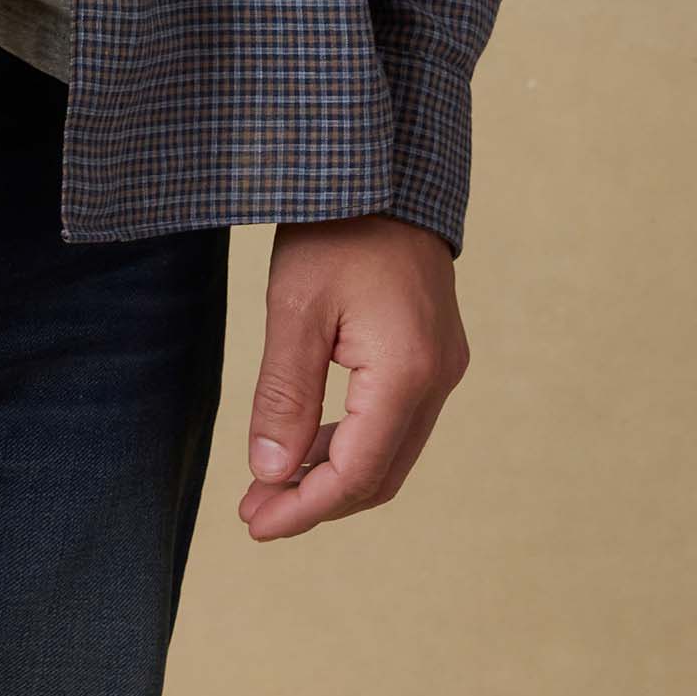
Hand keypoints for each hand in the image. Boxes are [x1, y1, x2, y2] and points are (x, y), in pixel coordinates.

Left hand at [236, 213, 470, 541]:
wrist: (384, 170)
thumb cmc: (336, 227)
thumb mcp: (295, 306)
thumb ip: (285, 395)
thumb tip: (270, 474)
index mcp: (407, 371)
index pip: (357, 472)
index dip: (305, 508)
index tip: (254, 525)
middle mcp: (438, 378)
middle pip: (379, 474)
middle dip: (316, 501)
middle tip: (254, 514)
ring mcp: (442, 367)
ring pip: (389, 452)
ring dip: (332, 476)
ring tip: (269, 486)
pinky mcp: (433, 354)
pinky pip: (395, 422)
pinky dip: (351, 443)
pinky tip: (306, 445)